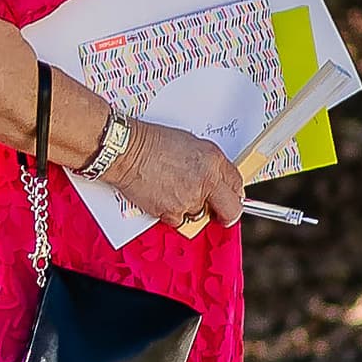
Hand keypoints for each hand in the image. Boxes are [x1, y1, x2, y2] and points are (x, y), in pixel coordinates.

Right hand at [122, 125, 246, 237]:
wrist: (124, 150)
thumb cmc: (150, 141)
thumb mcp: (189, 143)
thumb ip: (206, 163)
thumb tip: (213, 178)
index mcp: (213, 161)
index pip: (237, 184)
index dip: (233, 193)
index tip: (229, 197)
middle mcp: (207, 181)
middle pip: (231, 209)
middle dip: (227, 214)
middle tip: (220, 215)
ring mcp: (190, 199)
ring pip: (200, 215)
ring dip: (190, 209)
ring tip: (173, 193)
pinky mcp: (171, 212)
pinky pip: (178, 220)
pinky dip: (170, 213)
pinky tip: (160, 198)